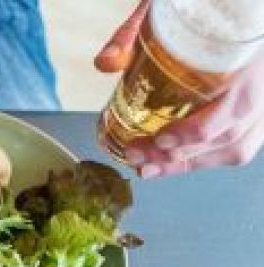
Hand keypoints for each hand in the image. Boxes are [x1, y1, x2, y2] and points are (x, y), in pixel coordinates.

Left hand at [97, 0, 263, 176]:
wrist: (224, 10)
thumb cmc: (196, 11)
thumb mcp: (161, 12)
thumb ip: (134, 33)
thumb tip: (105, 63)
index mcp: (250, 58)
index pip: (236, 106)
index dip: (200, 130)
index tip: (164, 138)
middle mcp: (262, 85)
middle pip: (230, 134)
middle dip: (180, 154)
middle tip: (137, 154)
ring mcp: (262, 102)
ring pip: (236, 146)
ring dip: (189, 163)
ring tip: (148, 165)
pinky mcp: (254, 114)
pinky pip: (238, 145)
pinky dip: (204, 159)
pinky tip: (171, 162)